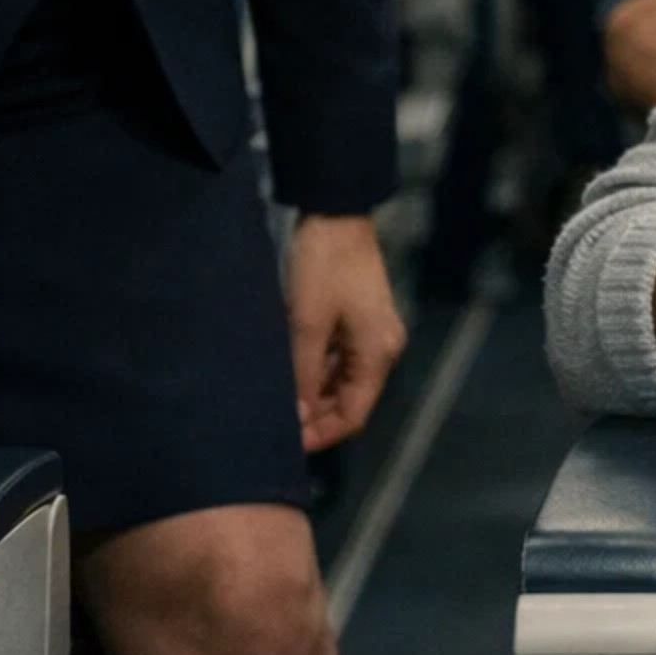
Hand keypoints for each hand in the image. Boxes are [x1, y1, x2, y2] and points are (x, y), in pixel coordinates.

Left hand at [285, 213, 406, 451]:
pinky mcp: (360, 317)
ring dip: (311, 392)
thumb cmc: (323, 269)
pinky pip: (339, 358)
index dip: (320, 434)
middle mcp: (382, 347)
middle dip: (313, 415)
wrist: (335, 212)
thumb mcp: (306, 325)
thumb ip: (302, 376)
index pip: (353, 415)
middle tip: (274, 421)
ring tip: (276, 398)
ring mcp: (372, 331)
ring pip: (341, 380)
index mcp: (377, 353)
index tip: (284, 442)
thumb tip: (296, 418)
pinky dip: (316, 369)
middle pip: (349, 399)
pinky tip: (288, 370)